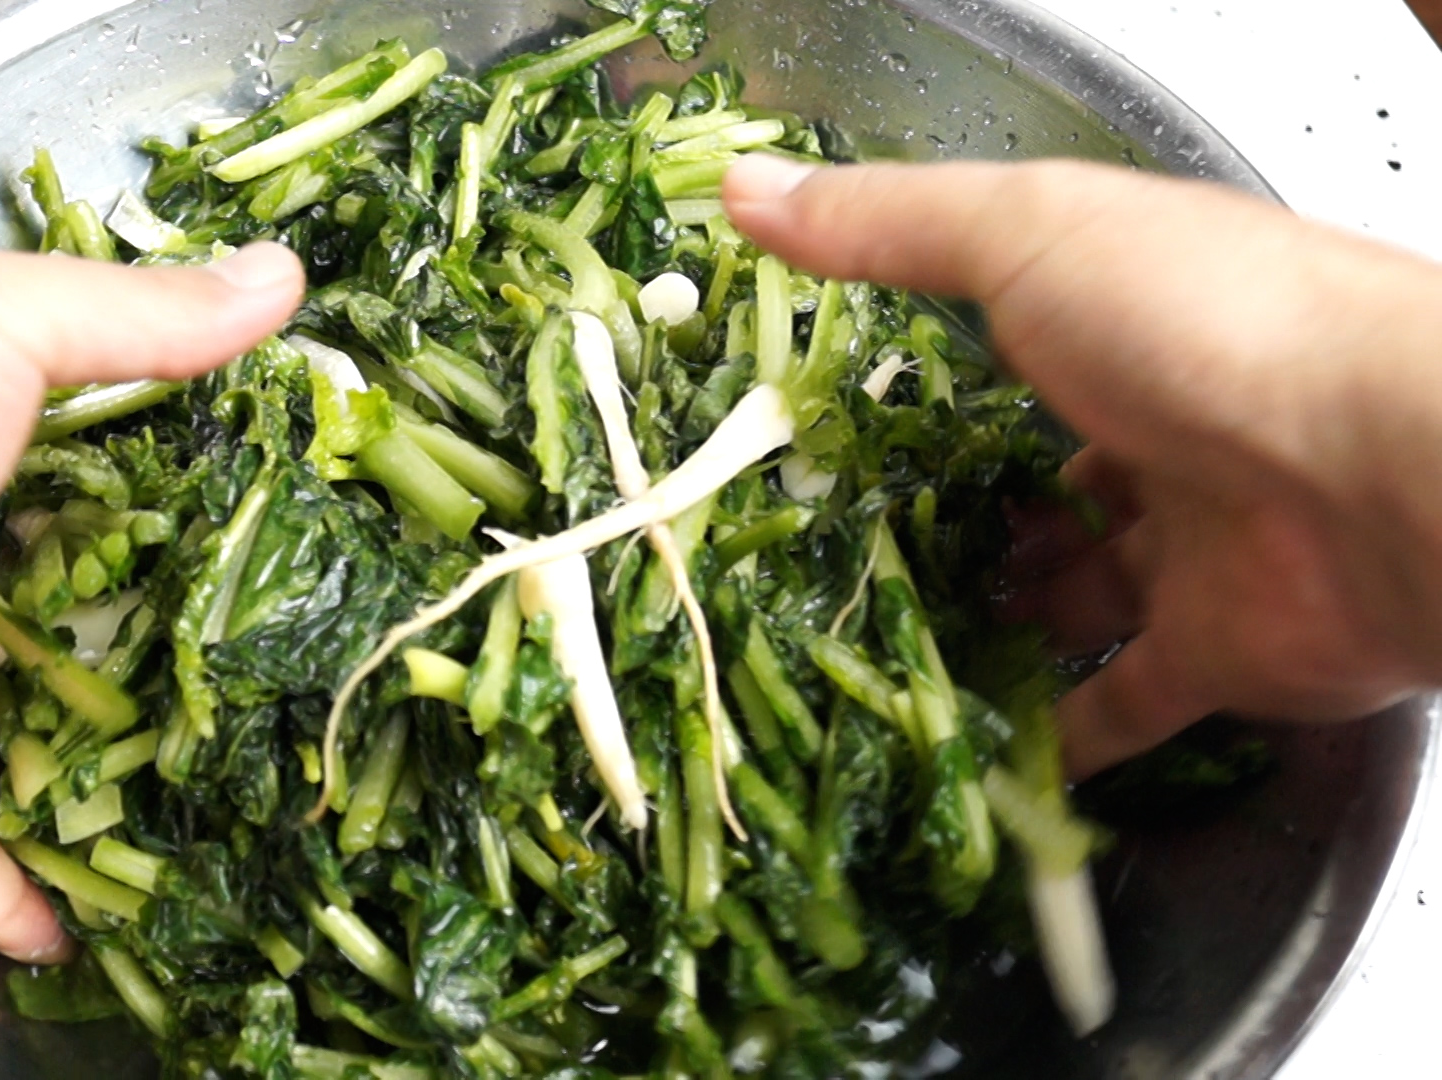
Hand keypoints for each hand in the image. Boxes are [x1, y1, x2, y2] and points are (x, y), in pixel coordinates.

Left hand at [0, 244, 301, 1069]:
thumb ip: (138, 313)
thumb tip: (273, 279)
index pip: (32, 437)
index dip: (125, 455)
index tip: (224, 477)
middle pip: (14, 584)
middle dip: (102, 606)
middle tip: (217, 625)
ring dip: (59, 742)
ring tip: (171, 753)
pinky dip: (0, 882)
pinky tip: (66, 912)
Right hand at [723, 155, 1441, 776]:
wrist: (1385, 471)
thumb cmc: (1208, 326)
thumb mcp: (1026, 234)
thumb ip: (887, 225)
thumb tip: (741, 190)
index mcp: (1128, 323)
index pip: (1013, 350)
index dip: (926, 381)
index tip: (827, 418)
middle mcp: (1165, 432)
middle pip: (1041, 480)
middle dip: (955, 512)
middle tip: (841, 545)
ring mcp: (1192, 549)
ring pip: (1075, 593)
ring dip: (996, 616)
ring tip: (882, 638)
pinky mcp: (1217, 655)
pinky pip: (1120, 705)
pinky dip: (1053, 738)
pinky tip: (973, 750)